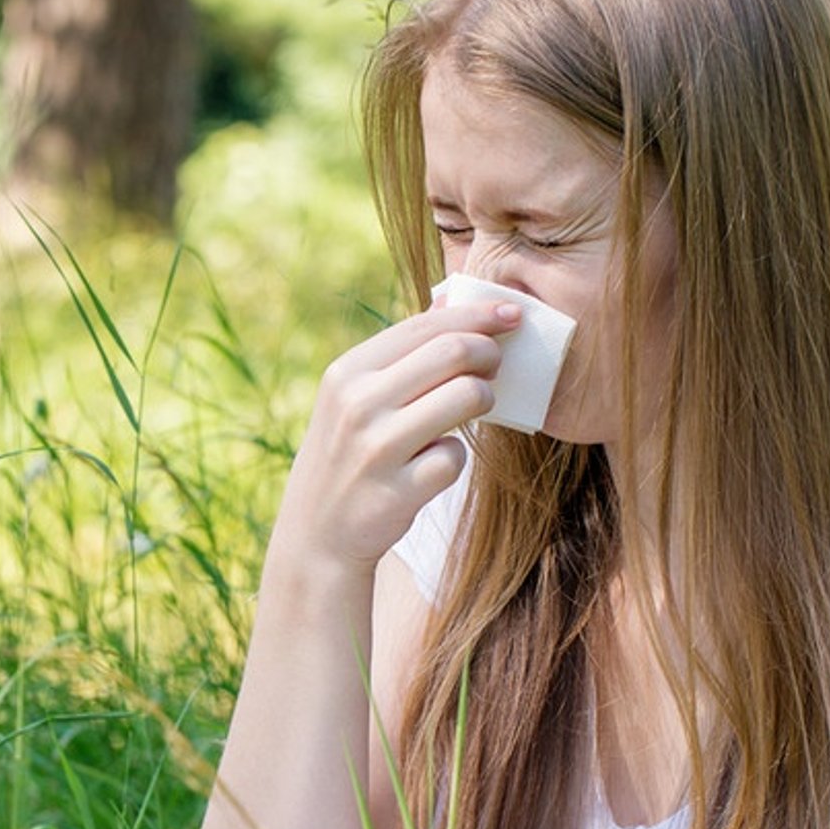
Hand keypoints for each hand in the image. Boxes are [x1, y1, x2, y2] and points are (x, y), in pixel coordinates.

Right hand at [270, 300, 519, 572]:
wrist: (318, 531)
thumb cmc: (351, 451)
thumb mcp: (355, 395)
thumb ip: (402, 351)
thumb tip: (453, 297)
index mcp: (348, 371)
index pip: (426, 326)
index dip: (477, 315)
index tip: (512, 314)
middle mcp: (358, 404)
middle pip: (453, 353)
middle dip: (490, 353)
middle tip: (498, 363)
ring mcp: (377, 448)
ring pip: (466, 397)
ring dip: (484, 400)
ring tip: (475, 407)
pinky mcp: (397, 491)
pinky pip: (456, 456)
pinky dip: (455, 456)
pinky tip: (435, 463)